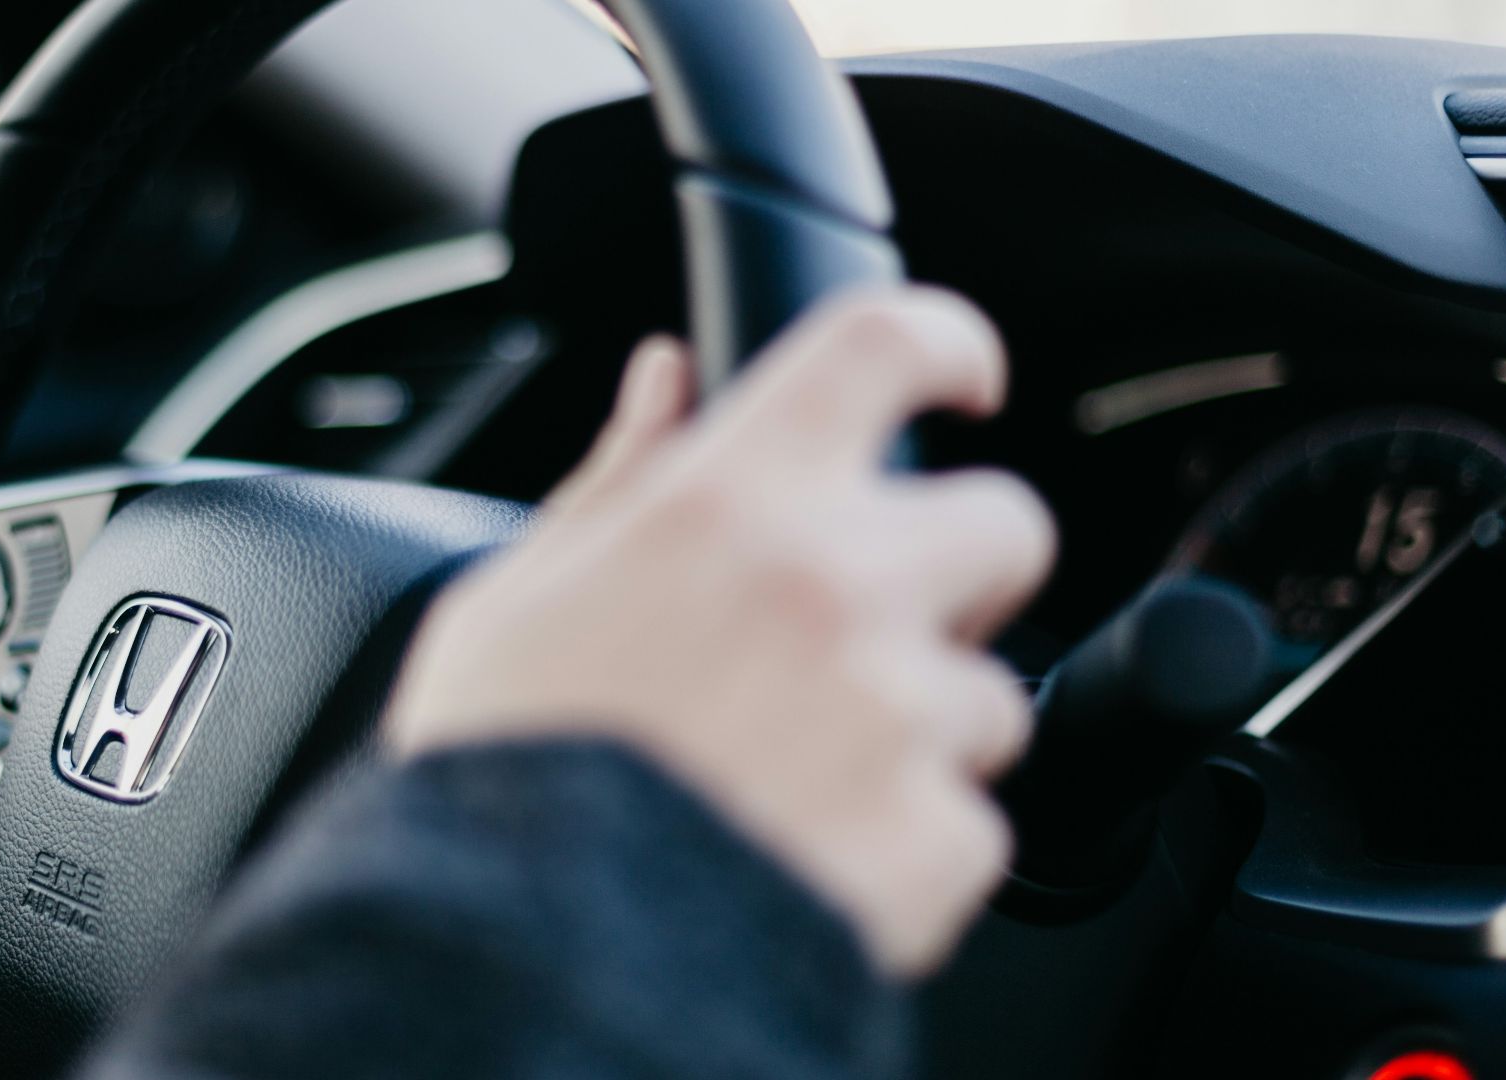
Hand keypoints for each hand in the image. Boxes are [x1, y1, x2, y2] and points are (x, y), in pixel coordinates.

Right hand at [385, 287, 1055, 976]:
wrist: (514, 956)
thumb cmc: (499, 772)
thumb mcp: (520, 592)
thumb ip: (619, 476)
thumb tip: (666, 378)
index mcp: (732, 501)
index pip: (888, 344)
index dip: (948, 343)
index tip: (962, 380)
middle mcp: (836, 584)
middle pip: (1006, 525)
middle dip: (963, 572)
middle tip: (882, 625)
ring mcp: (896, 713)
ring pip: (991, 697)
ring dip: (922, 732)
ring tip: (806, 780)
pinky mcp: (932, 838)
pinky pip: (972, 825)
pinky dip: (911, 848)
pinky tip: (815, 858)